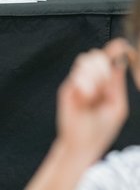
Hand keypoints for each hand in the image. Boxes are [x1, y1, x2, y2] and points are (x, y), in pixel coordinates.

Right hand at [57, 38, 131, 160]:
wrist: (83, 144)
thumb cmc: (100, 129)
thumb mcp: (117, 105)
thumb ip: (117, 83)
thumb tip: (119, 60)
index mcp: (105, 83)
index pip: (109, 57)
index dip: (116, 48)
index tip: (123, 45)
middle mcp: (90, 80)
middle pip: (97, 54)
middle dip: (104, 65)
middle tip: (105, 85)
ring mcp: (77, 84)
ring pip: (86, 60)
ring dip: (95, 74)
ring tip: (94, 94)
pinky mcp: (66, 90)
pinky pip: (77, 75)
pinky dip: (86, 84)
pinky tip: (87, 97)